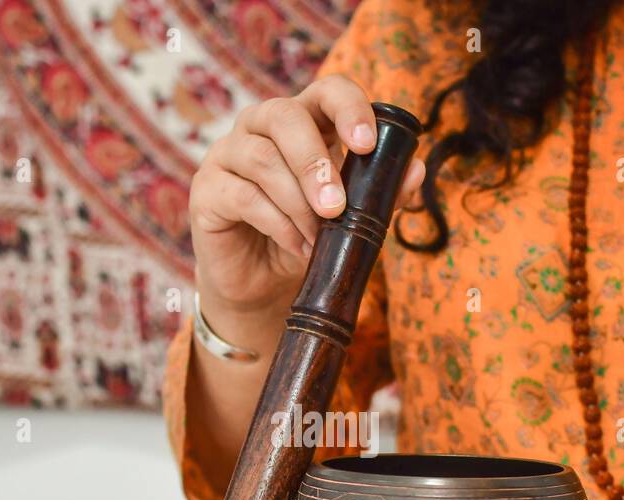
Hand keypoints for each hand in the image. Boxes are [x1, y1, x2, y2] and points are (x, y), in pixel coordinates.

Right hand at [189, 75, 425, 320]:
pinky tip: (296, 245)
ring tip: (318, 237)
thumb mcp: (350, 220)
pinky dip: (277, 223)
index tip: (366, 143)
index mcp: (303, 121)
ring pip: (262, 158)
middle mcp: (260, 126)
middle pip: (284, 116)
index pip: (326, 90)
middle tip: (336, 206)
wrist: (263, 286)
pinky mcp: (207, 190)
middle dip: (315, 161)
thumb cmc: (307, 239)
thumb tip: (416, 171)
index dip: (348, 107)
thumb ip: (381, 195)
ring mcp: (228, 154)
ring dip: (297, 202)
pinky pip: (243, 195)